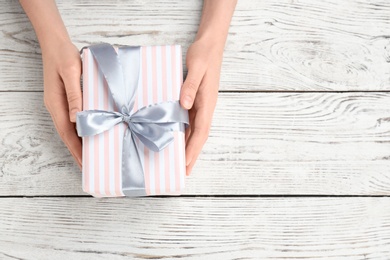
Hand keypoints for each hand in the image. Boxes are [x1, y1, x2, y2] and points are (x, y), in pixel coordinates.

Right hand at [42, 42, 81, 167]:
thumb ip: (75, 95)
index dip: (76, 149)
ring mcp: (59, 104)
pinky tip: (88, 134)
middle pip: (67, 135)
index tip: (85, 164)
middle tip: (89, 167)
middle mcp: (56, 107)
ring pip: (69, 129)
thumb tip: (76, 118)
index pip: (67, 133)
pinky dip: (79, 131)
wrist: (55, 43)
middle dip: (77, 152)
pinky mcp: (65, 100)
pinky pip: (72, 120)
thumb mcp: (71, 72)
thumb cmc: (64, 56)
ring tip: (89, 156)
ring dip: (78, 143)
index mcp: (56, 104)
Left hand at [180, 39, 223, 174]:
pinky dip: (188, 134)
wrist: (210, 45)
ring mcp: (202, 105)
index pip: (201, 131)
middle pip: (200, 136)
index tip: (186, 163)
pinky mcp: (197, 101)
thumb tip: (185, 105)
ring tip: (182, 162)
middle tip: (184, 172)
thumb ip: (190, 86)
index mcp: (207, 102)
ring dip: (190, 147)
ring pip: (197, 131)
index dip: (194, 148)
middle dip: (192, 154)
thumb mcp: (196, 67)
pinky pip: (192, 122)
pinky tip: (181, 140)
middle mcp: (206, 107)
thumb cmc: (204, 54)